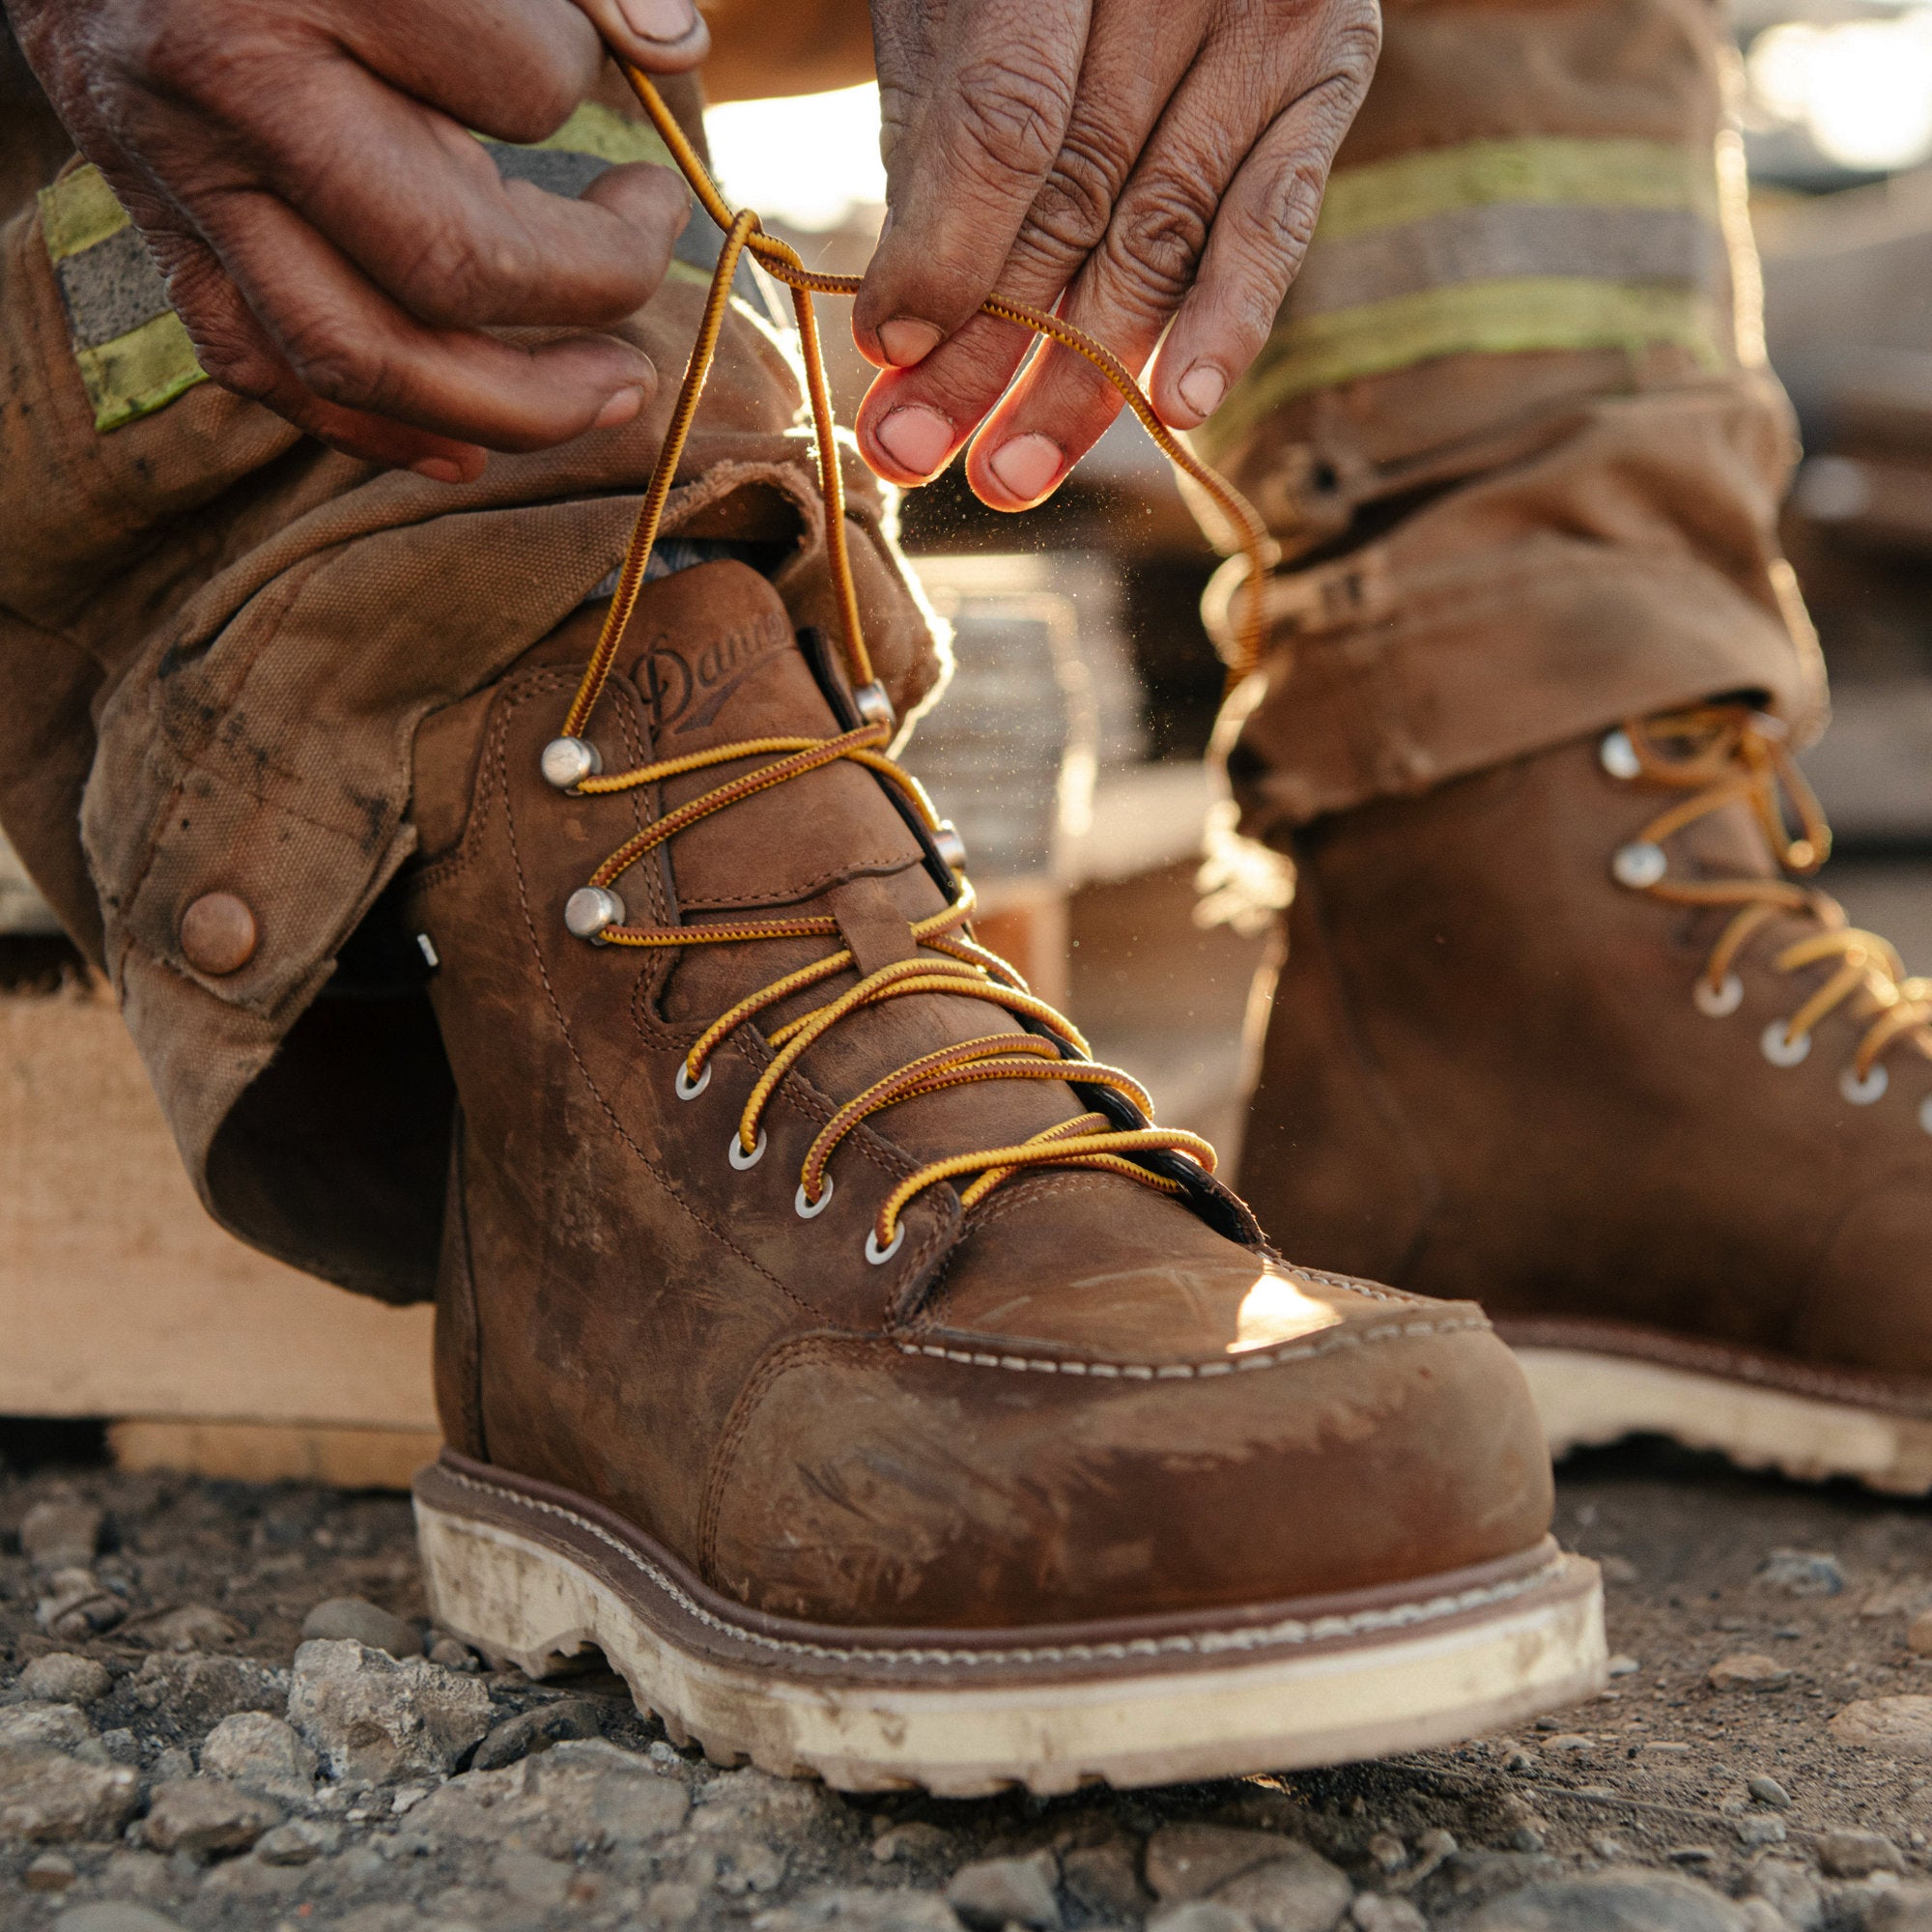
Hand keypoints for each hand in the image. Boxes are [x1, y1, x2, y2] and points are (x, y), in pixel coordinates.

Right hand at [5, 0, 710, 479]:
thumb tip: (677, 43)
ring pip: (354, 354)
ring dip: (506, 406)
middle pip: (447, 269)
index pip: (523, 85)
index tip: (604, 67)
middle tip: (656, 279)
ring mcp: (177, 173)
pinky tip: (466, 452)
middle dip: (589, 300)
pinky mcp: (155, 225)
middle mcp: (228, 89)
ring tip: (608, 393)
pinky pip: (262, 366)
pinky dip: (373, 428)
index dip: (588, 86)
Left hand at [852, 0, 1377, 506]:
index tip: (890, 352)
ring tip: (1010, 474)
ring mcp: (1262, 15)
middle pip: (1072, 199)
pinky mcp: (1328, 61)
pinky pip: (1276, 215)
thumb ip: (941, 139)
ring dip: (1081, 376)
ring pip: (1160, 235)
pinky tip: (1182, 405)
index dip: (946, 253)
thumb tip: (908, 326)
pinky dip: (1230, 317)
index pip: (1001, 122)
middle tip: (918, 452)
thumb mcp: (947, 3)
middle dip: (988, 347)